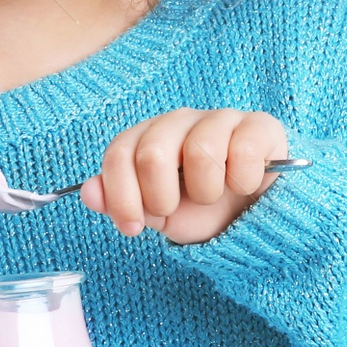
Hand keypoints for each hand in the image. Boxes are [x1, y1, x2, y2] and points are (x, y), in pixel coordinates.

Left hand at [79, 108, 288, 244]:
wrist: (252, 215)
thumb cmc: (199, 210)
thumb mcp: (155, 213)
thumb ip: (120, 201)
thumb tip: (88, 192)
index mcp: (148, 137)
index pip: (119, 154)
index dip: (121, 196)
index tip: (132, 228)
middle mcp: (180, 121)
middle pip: (153, 153)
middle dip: (160, 198)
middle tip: (174, 210)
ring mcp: (219, 119)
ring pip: (200, 153)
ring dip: (205, 192)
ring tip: (212, 196)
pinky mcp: (259, 126)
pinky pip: (243, 151)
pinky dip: (243, 182)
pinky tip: (244, 186)